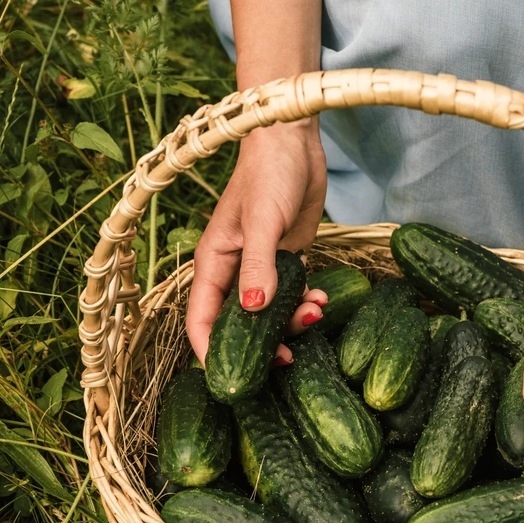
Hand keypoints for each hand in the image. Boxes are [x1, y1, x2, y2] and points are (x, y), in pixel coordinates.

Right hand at [187, 122, 327, 365]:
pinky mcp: (288, 261)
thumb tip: (253, 309)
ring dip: (291, 324)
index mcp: (214, 263)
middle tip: (289, 358)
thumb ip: (259, 265)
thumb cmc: (269, 174)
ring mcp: (262, 268)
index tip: (230, 379)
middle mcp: (234, 271)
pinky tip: (323, 298)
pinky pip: (292, 297)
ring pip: (269, 315)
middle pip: (237, 325)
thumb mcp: (263, 221)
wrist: (295, 143)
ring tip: (316, 313)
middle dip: (260, 346)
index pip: (201, 319)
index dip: (209, 352)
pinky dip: (306, 304)